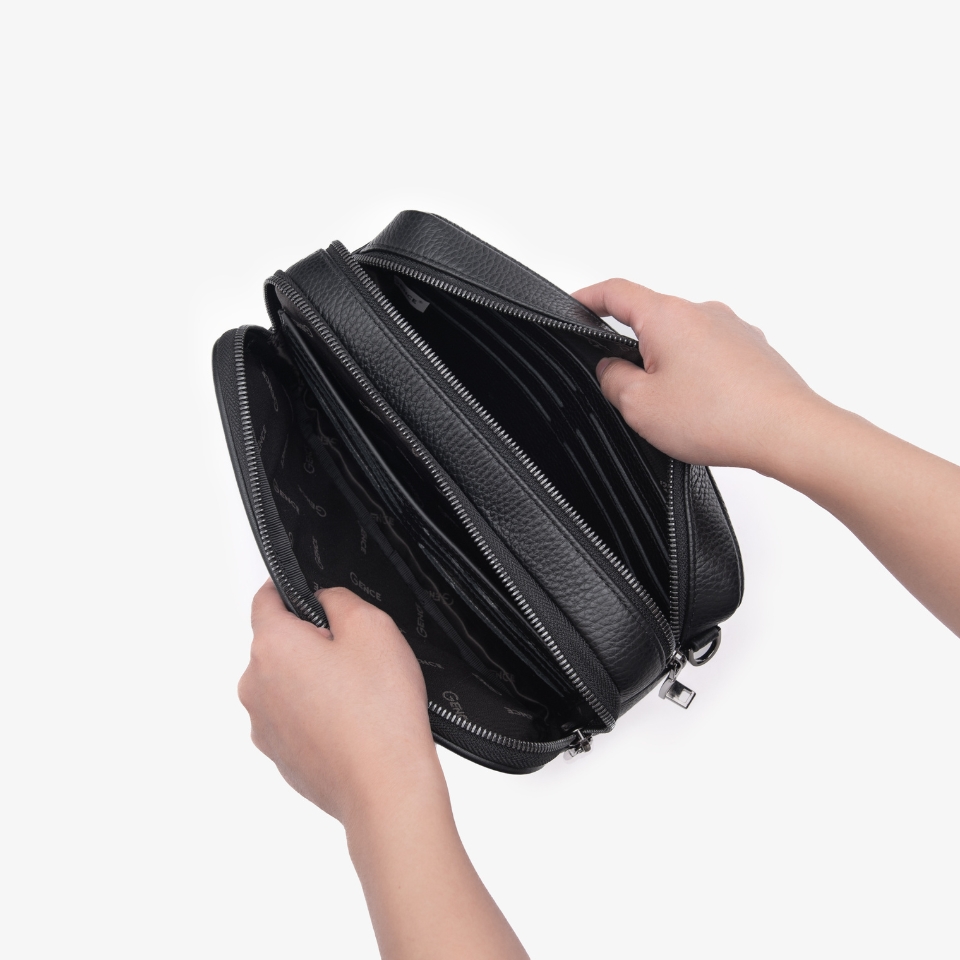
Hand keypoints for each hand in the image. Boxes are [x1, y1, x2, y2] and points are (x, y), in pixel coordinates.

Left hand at [238, 582, 444, 826]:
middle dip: (312, 641)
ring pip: (287, 683)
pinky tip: (353, 724)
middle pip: (278, 644)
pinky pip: (295, 719)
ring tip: (360, 696)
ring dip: (315, 681)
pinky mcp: (280, 756)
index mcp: (271, 647)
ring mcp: (264, 726)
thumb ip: (338, 599)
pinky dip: (318, 715)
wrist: (385, 788)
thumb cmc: (380, 711)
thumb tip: (323, 601)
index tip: (310, 591)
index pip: (265, 599)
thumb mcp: (372, 626)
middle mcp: (255, 686)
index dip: (290, 588)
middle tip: (357, 655)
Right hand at [573, 278, 819, 474]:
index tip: (575, 304)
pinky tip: (703, 410)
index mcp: (667, 316)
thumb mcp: (639, 405)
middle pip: (651, 322)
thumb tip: (611, 369)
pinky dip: (699, 378)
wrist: (787, 432)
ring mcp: (733, 328)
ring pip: (682, 342)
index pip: (615, 292)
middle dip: (633, 353)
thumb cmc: (721, 417)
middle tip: (629, 394)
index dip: (588, 297)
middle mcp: (702, 312)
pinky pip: (711, 356)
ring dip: (670, 369)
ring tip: (675, 410)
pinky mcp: (753, 350)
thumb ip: (613, 380)